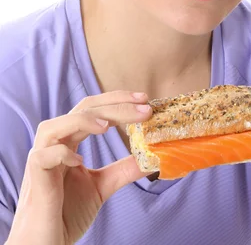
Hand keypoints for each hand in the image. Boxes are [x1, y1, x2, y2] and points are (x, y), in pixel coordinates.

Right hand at [7, 91, 151, 244]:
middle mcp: (54, 143)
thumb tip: (152, 158)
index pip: (93, 109)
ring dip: (83, 120)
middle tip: (144, 108)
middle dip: (114, 105)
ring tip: (108, 126)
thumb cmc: (66, 214)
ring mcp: (41, 158)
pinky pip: (44, 155)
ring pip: (55, 125)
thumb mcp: (102, 186)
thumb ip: (123, 170)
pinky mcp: (33, 177)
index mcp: (69, 141)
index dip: (118, 101)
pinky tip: (79, 162)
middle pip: (82, 109)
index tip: (144, 100)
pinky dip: (61, 153)